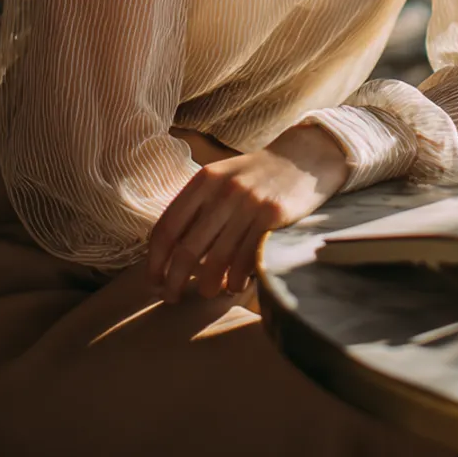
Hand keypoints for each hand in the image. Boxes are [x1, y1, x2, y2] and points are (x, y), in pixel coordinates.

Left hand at [147, 125, 348, 302]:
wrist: (304, 159)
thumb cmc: (257, 176)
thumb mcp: (222, 178)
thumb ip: (198, 207)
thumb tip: (169, 253)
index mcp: (204, 181)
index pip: (166, 228)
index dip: (154, 261)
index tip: (153, 281)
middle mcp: (223, 191)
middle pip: (187, 250)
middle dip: (174, 282)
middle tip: (172, 297)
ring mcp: (248, 204)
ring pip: (216, 261)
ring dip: (207, 286)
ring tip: (207, 292)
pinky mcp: (272, 217)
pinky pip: (245, 261)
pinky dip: (235, 281)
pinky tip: (235, 284)